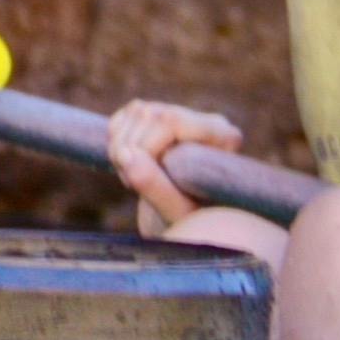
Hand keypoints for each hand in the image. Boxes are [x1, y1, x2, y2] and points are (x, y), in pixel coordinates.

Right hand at [107, 101, 242, 235]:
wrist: (189, 227)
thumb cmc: (192, 224)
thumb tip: (125, 156)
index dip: (144, 145)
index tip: (132, 176)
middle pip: (152, 114)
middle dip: (129, 149)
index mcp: (224, 139)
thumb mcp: (177, 212)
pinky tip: (127, 165)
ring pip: (137, 112)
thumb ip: (154, 186)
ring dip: (120, 147)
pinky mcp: (160, 119)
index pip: (172, 120)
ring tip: (131, 181)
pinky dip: (115, 140)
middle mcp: (206, 122)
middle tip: (129, 185)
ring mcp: (182, 117)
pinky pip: (126, 116)